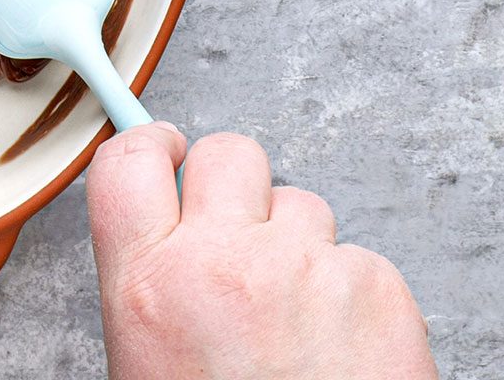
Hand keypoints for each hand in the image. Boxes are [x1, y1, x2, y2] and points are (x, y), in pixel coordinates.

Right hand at [87, 124, 435, 379]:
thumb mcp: (148, 362)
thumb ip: (152, 286)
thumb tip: (165, 231)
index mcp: (147, 287)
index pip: (126, 162)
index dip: (149, 145)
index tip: (166, 148)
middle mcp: (222, 262)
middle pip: (229, 154)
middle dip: (238, 188)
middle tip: (242, 236)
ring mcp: (306, 268)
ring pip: (303, 204)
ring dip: (300, 246)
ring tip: (298, 322)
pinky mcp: (378, 286)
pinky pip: (359, 256)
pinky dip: (354, 292)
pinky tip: (342, 348)